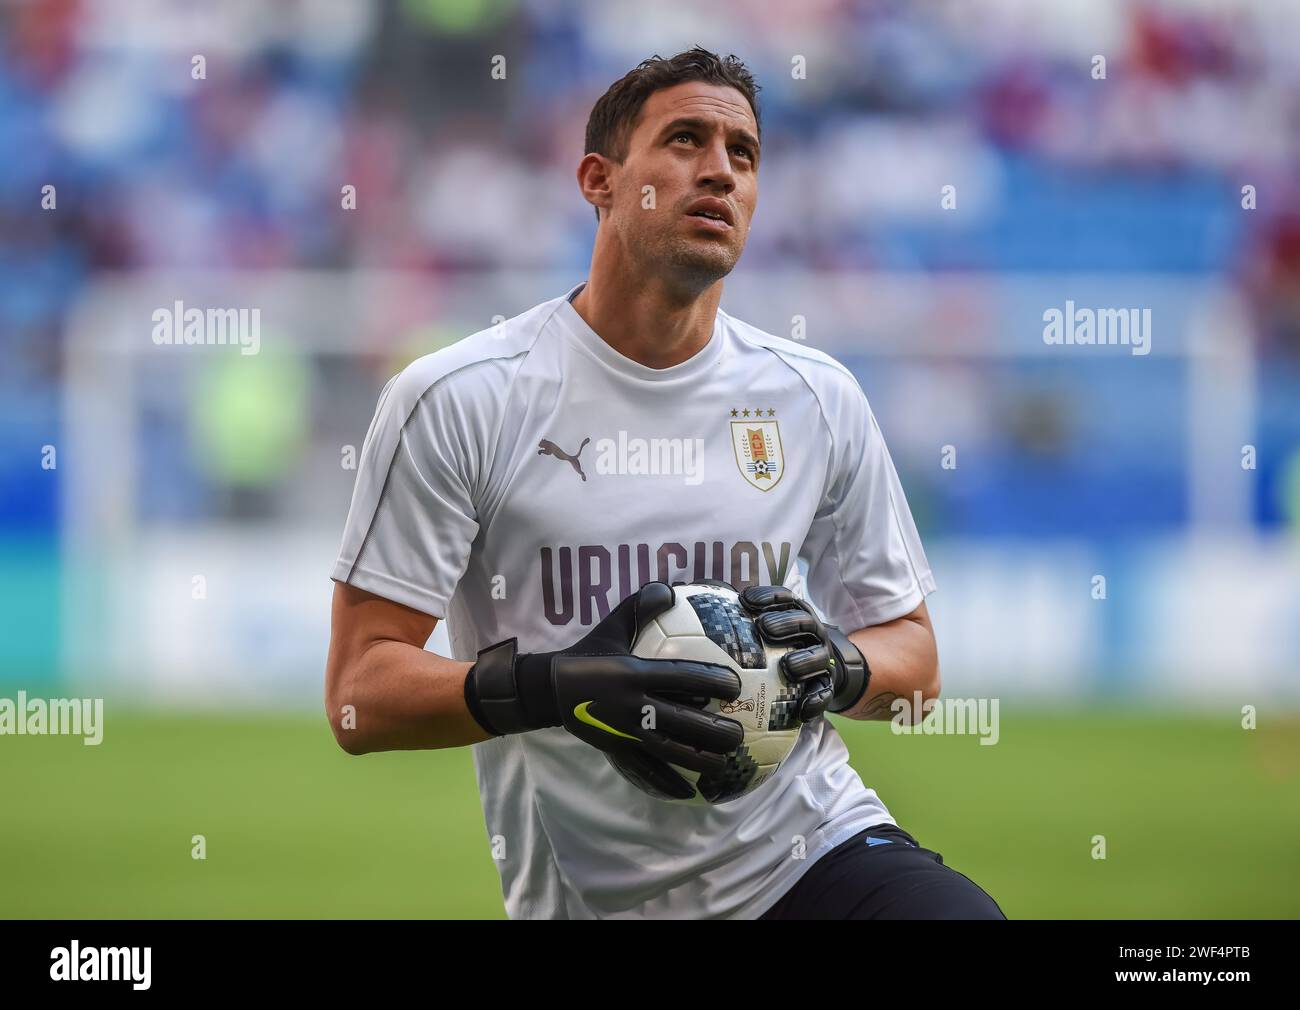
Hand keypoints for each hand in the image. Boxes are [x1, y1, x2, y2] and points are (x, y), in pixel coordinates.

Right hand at [464, 581, 743, 799]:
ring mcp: (623, 730)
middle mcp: (631, 704)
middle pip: (680, 721)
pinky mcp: (615, 748)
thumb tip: (669, 588)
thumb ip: (639, 607)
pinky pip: (644, 769)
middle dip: (712, 731)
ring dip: (698, 759)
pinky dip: (665, 782)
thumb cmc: (587, 653)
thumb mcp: (611, 627)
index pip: (680, 677)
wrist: (548, 688)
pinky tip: (688, 793)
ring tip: (725, 764)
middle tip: (738, 734)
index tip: (734, 686)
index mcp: (633, 672)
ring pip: (668, 750)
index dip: (710, 681)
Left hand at [739, 586, 869, 719]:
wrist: (816, 671)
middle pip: (804, 623)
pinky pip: (824, 693)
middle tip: (764, 627)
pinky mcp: (826, 684)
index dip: (768, 597)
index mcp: (797, 615)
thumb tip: (702, 610)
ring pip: (817, 657)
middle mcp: (812, 634)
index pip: (785, 600)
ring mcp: (821, 659)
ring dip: (803, 660)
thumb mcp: (763, 632)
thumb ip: (741, 623)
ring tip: (787, 666)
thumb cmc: (778, 648)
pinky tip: (802, 708)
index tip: (745, 599)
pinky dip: (814, 700)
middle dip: (786, 623)